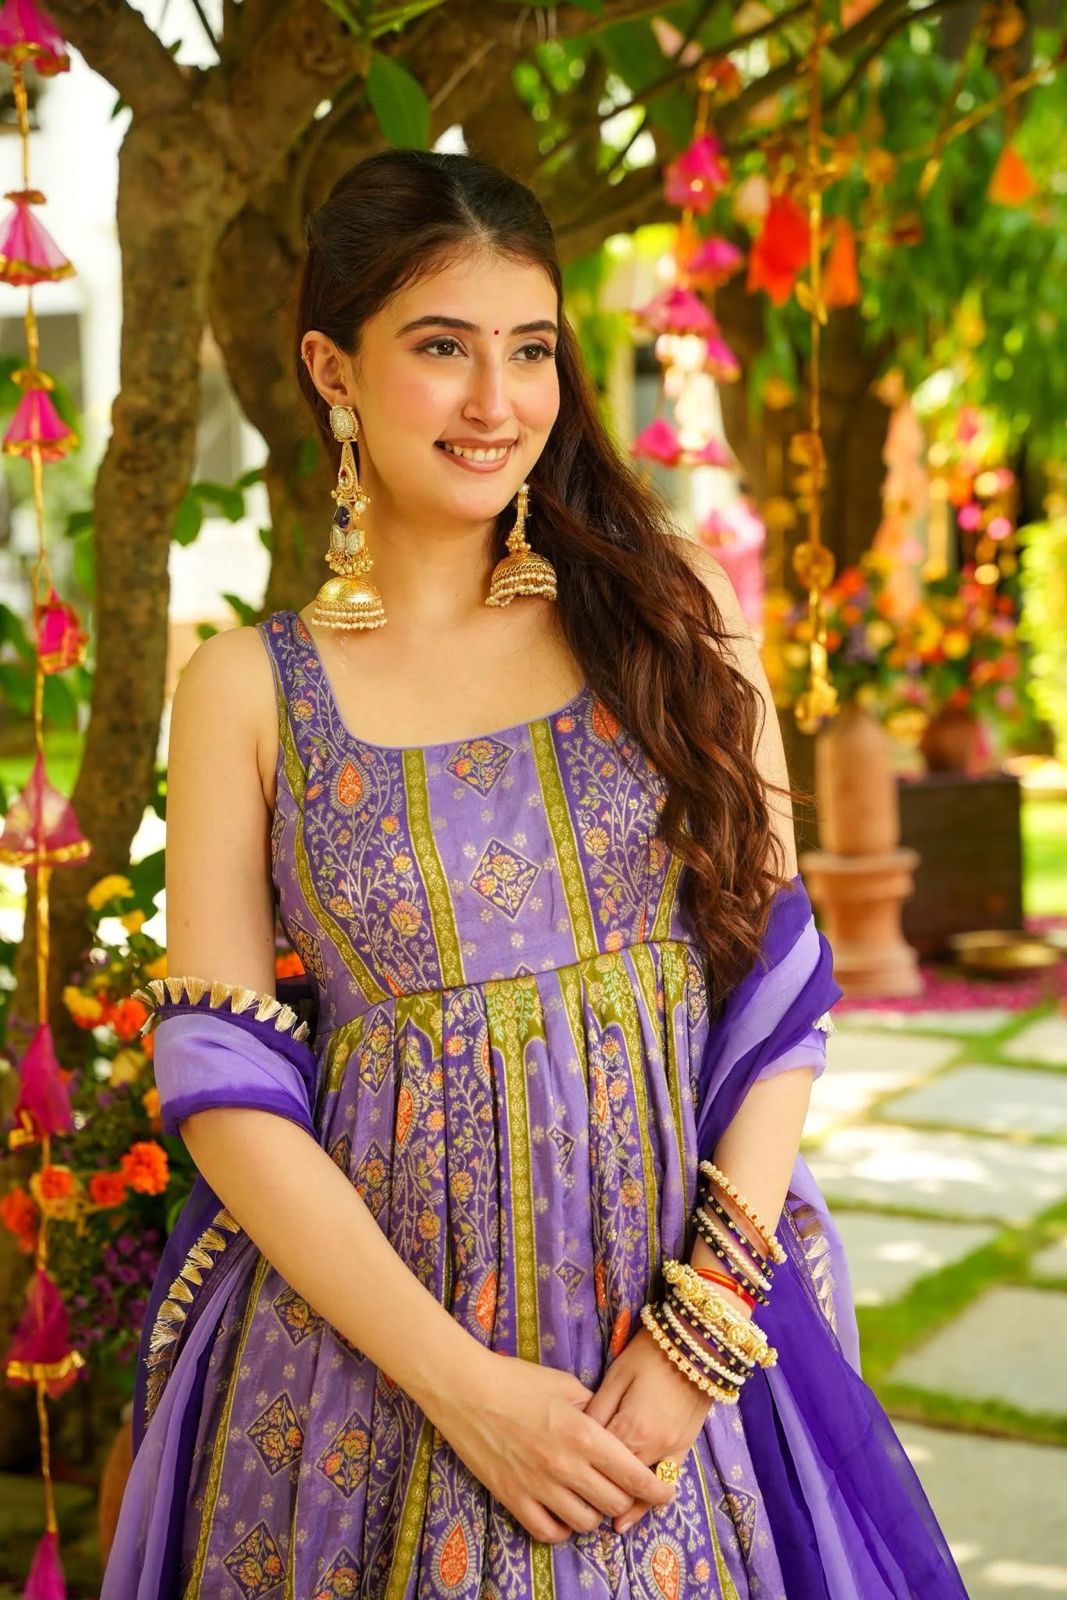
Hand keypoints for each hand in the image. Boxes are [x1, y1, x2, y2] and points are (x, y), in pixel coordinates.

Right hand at [426, 1347, 678, 1543]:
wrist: (465, 1389)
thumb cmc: (515, 1379)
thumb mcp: (564, 1384)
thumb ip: (593, 1407)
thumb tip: (611, 1424)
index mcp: (583, 1434)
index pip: (632, 1474)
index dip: (655, 1489)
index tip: (665, 1493)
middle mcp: (565, 1466)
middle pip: (614, 1502)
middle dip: (625, 1497)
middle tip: (623, 1488)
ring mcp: (538, 1486)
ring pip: (585, 1522)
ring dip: (595, 1512)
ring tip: (590, 1497)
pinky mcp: (513, 1499)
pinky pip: (549, 1532)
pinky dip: (563, 1527)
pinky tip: (564, 1511)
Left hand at [584, 1325, 712, 1535]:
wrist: (697, 1344)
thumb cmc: (650, 1355)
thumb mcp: (616, 1375)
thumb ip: (597, 1409)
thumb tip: (579, 1435)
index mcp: (629, 1427)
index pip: (597, 1461)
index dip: (578, 1467)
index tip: (561, 1472)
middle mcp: (651, 1448)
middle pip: (618, 1481)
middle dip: (597, 1489)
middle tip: (574, 1494)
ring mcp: (671, 1451)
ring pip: (641, 1490)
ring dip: (622, 1502)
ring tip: (601, 1516)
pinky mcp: (685, 1448)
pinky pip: (666, 1483)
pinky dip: (649, 1500)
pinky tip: (632, 1514)